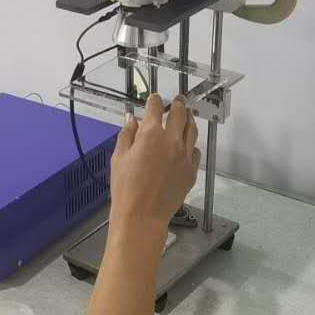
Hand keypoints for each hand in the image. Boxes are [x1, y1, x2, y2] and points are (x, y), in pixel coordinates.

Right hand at [109, 94, 200, 231]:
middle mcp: (172, 141)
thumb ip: (127, 135)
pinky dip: (191, 144)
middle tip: (178, 100)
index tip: (154, 98)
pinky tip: (187, 145)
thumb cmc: (126, 189)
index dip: (155, 100)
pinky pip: (195, 151)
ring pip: (192, 130)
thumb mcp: (119, 158)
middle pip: (180, 114)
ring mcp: (185, 156)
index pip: (156, 108)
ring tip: (187, 116)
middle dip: (178, 104)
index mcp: (151, 135)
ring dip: (189, 120)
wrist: (142, 216)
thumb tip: (132, 119)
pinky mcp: (191, 171)